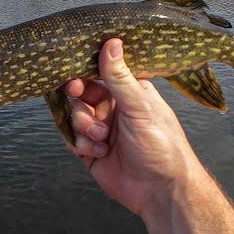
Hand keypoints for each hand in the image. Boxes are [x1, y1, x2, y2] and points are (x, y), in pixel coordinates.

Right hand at [63, 38, 233, 233]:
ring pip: (75, 117)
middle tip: (77, 96)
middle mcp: (113, 108)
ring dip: (84, 125)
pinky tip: (99, 151)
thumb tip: (112, 42)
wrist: (160, 191)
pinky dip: (82, 144)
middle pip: (81, 95)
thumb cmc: (161, 144)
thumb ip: (120, 76)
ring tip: (102, 137)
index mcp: (129, 92)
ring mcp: (101, 130)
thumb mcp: (139, 106)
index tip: (76, 75)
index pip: (100, 73)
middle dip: (79, 100)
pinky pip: (72, 139)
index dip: (85, 72)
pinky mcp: (91, 151)